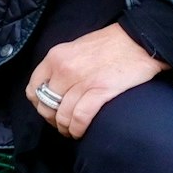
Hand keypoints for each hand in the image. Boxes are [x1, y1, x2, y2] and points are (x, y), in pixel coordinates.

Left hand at [26, 24, 165, 139]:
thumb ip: (61, 66)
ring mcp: (81, 81)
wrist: (138, 40)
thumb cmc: (109, 44)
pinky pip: (79, 118)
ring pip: (62, 116)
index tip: (49, 110)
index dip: (39, 105)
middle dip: (52, 120)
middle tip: (62, 124)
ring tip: (72, 131)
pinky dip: (78, 129)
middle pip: (46, 106)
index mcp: (56, 57)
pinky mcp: (100, 92)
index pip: (33, 89)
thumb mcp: (75, 48)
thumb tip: (53, 89)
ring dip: (66, 128)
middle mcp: (64, 69)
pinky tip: (81, 131)